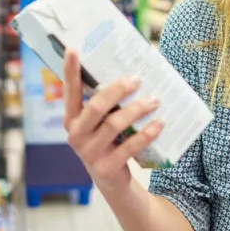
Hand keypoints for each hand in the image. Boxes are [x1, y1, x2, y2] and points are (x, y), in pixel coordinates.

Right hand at [63, 49, 164, 191]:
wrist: (111, 181)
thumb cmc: (108, 141)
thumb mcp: (100, 123)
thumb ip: (106, 104)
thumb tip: (130, 73)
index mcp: (71, 119)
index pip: (70, 91)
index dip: (70, 71)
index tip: (73, 49)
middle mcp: (75, 135)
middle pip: (96, 106)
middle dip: (117, 90)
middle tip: (137, 78)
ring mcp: (89, 153)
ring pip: (114, 125)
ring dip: (137, 109)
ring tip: (155, 100)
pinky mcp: (106, 168)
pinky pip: (130, 146)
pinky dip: (147, 133)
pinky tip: (159, 124)